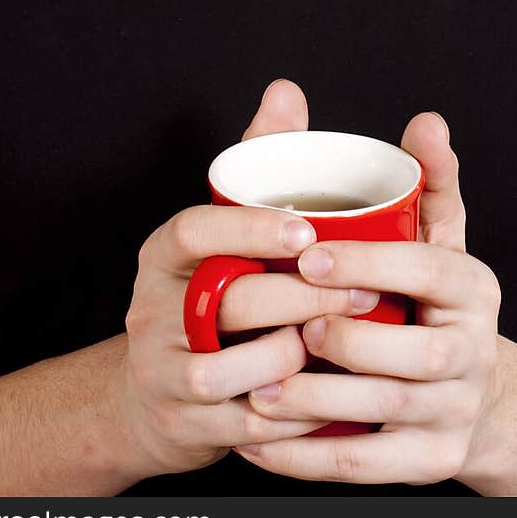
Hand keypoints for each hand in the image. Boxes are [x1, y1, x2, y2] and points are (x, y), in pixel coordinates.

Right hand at [114, 80, 379, 479]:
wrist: (154, 396)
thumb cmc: (210, 291)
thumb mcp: (222, 230)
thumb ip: (256, 162)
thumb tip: (286, 91)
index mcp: (161, 256)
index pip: (195, 231)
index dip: (251, 230)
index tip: (308, 231)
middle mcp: (152, 311)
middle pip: (228, 301)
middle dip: (303, 297)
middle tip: (364, 292)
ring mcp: (164, 372)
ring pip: (231, 370)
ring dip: (296, 359)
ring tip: (342, 342)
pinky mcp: (183, 426)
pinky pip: (245, 425)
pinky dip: (291, 413)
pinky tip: (330, 396)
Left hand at [235, 112, 502, 484]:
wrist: (478, 397)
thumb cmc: (436, 301)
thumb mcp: (439, 239)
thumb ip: (427, 181)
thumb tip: (426, 121)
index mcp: (474, 288)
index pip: (429, 271)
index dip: (369, 265)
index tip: (308, 259)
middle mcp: (475, 353)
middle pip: (414, 353)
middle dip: (346, 341)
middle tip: (287, 327)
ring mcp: (456, 413)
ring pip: (385, 412)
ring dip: (317, 401)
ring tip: (258, 388)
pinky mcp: (432, 464)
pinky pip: (365, 468)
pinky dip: (305, 459)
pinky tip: (257, 442)